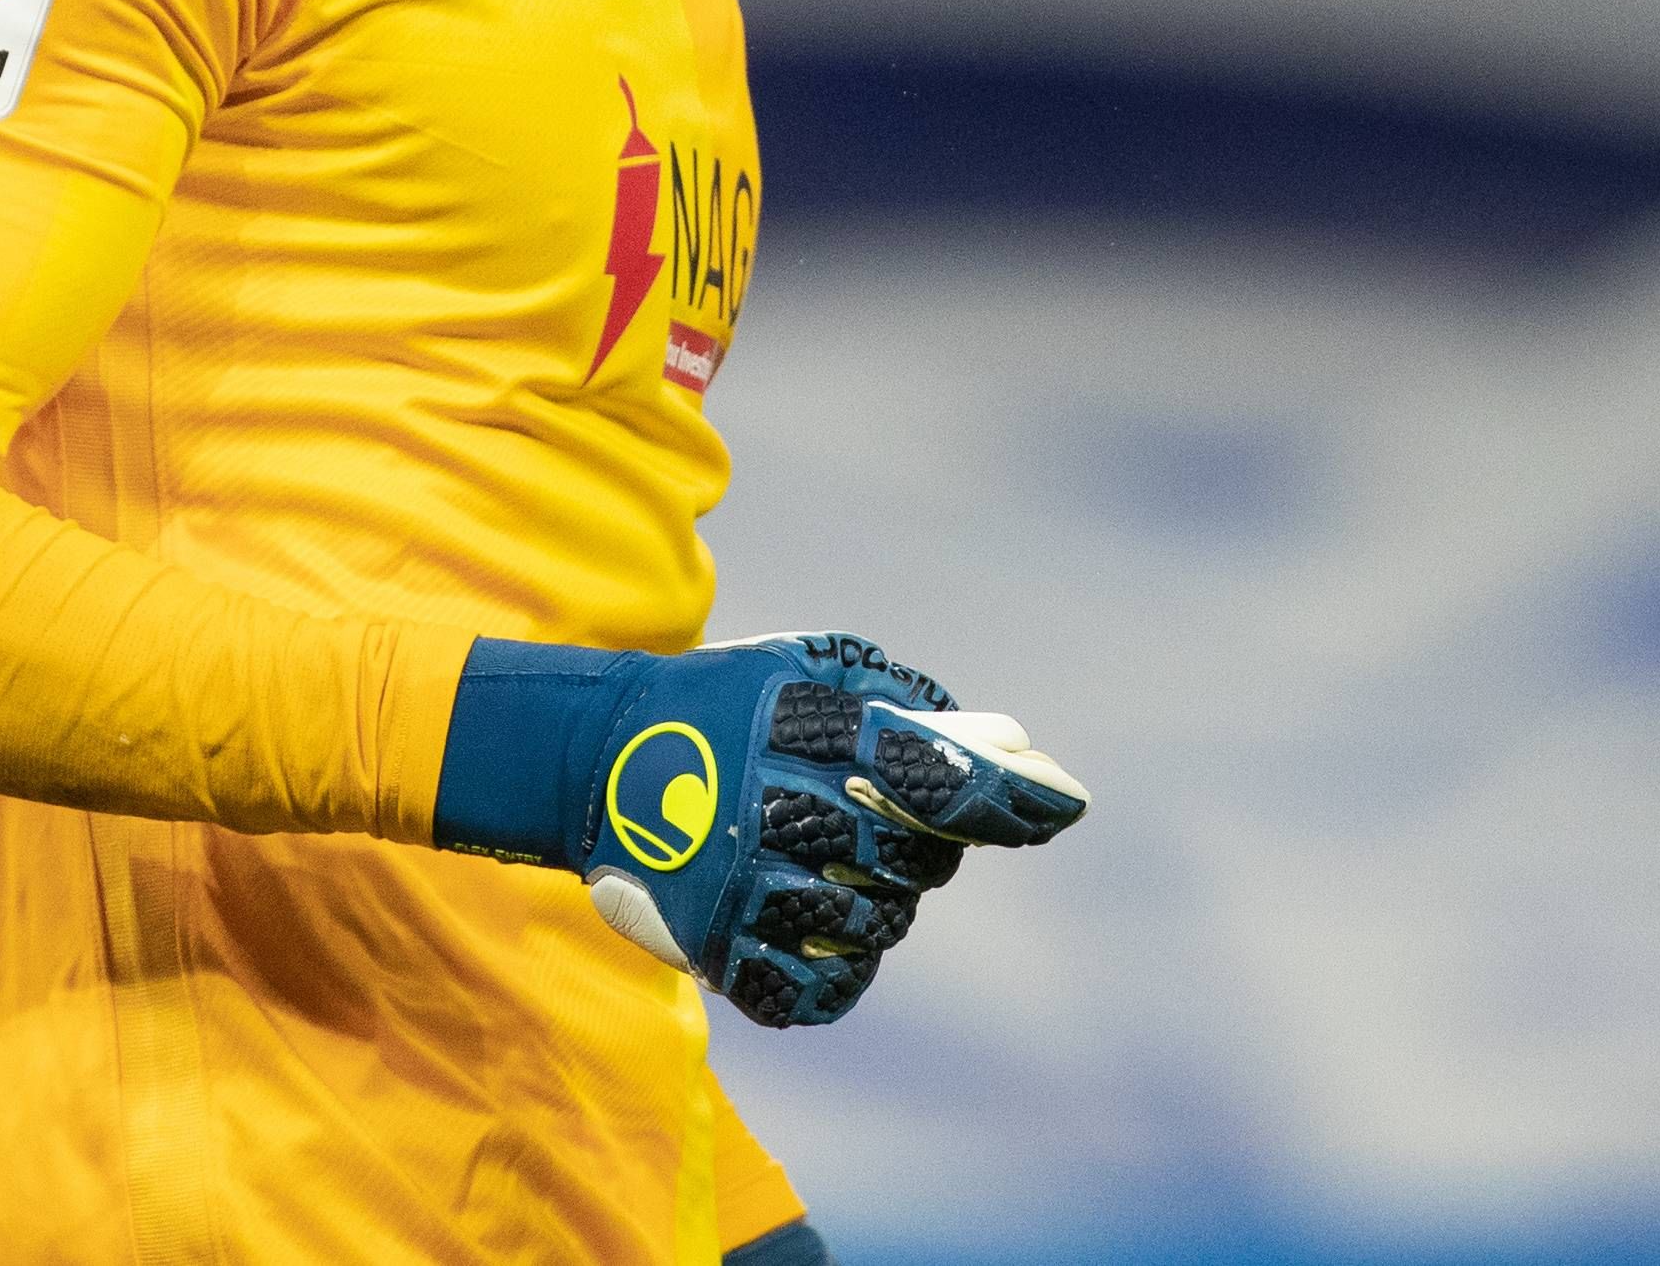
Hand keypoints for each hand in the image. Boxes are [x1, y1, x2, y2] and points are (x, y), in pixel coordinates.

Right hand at [431, 629, 1088, 1027]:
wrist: (594, 760)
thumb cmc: (728, 707)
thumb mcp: (810, 673)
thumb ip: (911, 709)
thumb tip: (1016, 747)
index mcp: (800, 728)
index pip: (928, 772)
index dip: (1006, 794)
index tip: (1065, 802)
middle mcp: (772, 805)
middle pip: (914, 858)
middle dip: (927, 844)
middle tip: (883, 818)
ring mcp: (740, 885)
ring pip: (875, 924)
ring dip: (882, 901)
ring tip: (836, 863)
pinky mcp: (714, 949)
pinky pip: (820, 987)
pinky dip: (840, 966)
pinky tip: (818, 924)